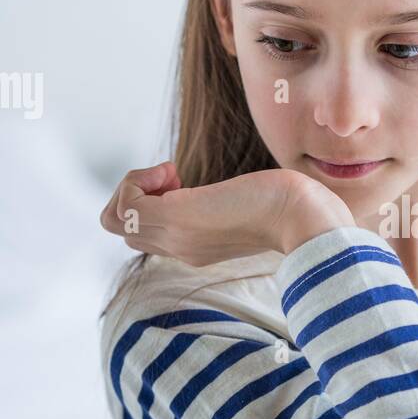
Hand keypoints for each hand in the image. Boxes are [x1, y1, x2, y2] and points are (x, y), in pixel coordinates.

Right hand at [99, 162, 354, 265]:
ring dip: (132, 186)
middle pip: (122, 229)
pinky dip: (137, 180)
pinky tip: (171, 172)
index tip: (181, 185)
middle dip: (136, 192)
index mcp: (194, 247)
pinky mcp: (176, 219)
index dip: (150, 203)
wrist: (303, 217)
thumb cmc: (289, 205)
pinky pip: (123, 205)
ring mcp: (174, 236)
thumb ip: (224, 206)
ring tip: (169, 176)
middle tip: (174, 179)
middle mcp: (179, 247)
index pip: (143, 235)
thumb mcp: (245, 205)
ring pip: (113, 219)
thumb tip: (217, 194)